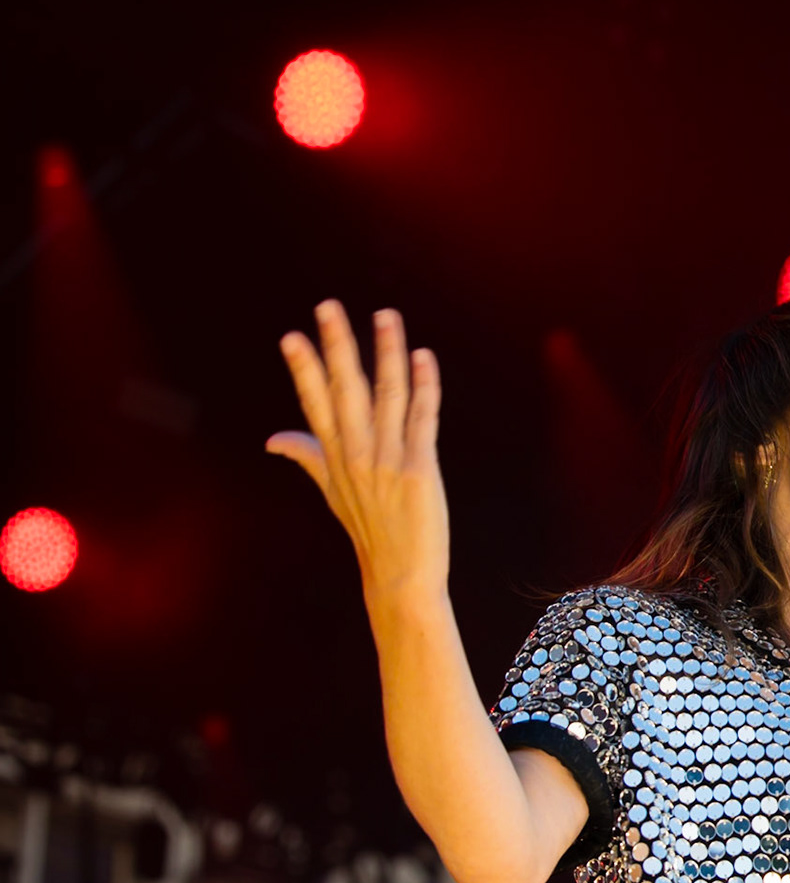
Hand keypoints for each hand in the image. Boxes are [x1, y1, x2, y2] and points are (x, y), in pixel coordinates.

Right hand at [267, 301, 447, 603]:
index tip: (292, 336)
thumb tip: (272, 439)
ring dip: (387, 352)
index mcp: (334, 457)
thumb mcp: (333, 491)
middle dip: (336, 347)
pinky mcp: (417, 470)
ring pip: (386, 395)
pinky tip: (424, 357)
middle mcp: (355, 455)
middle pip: (344, 391)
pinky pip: (422, 418)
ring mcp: (386, 462)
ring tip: (386, 316)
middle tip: (328, 307)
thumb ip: (307, 457)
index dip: (304, 370)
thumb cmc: (370, 530)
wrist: (401, 575)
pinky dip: (425, 386)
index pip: (315, 404)